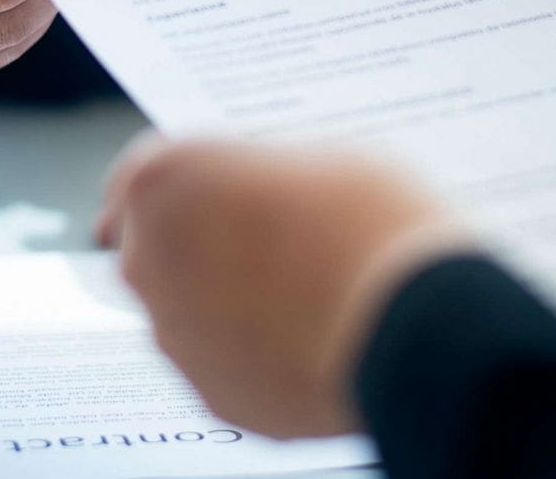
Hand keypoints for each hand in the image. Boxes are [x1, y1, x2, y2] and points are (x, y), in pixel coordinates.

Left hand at [97, 137, 474, 438]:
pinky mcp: (214, 396)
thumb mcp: (320, 158)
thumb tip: (263, 193)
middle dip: (203, 241)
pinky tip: (310, 335)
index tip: (206, 187)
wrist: (415, 327)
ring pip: (190, 309)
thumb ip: (262, 174)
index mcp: (163, 183)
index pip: (139, 175)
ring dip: (227, 298)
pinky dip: (254, 351)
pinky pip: (224, 362)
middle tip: (271, 235)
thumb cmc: (370, 227)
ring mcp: (178, 339)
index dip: (184, 179)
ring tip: (304, 291)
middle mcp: (149, 264)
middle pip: (159, 246)